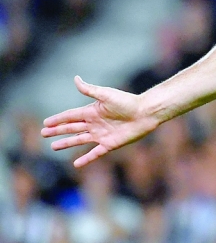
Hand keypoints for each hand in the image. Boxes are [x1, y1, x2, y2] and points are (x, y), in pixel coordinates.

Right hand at [41, 76, 159, 167]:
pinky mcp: (110, 144)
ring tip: (53, 146)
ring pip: (79, 140)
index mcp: (92, 111)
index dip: (57, 119)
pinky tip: (76, 164)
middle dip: (57, 131)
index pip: (70, 116)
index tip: (45, 122)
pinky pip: (95, 153)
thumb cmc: (127, 102)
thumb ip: (90, 90)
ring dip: (66, 143)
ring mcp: (101, 134)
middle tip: (43, 134)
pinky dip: (85, 159)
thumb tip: (75, 78)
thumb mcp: (106, 95)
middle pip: (71, 128)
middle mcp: (95, 123)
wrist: (145, 113)